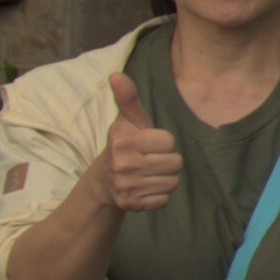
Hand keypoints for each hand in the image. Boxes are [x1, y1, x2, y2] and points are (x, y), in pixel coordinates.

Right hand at [94, 65, 183, 212]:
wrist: (104, 181)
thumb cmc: (124, 145)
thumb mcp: (127, 120)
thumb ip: (128, 97)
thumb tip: (116, 74)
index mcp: (123, 140)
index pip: (170, 142)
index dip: (163, 143)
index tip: (147, 144)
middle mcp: (122, 163)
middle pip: (175, 163)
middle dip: (166, 161)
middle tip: (149, 160)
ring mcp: (125, 186)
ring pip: (172, 182)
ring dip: (164, 178)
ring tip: (147, 173)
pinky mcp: (130, 204)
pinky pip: (164, 200)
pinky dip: (158, 195)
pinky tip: (144, 188)